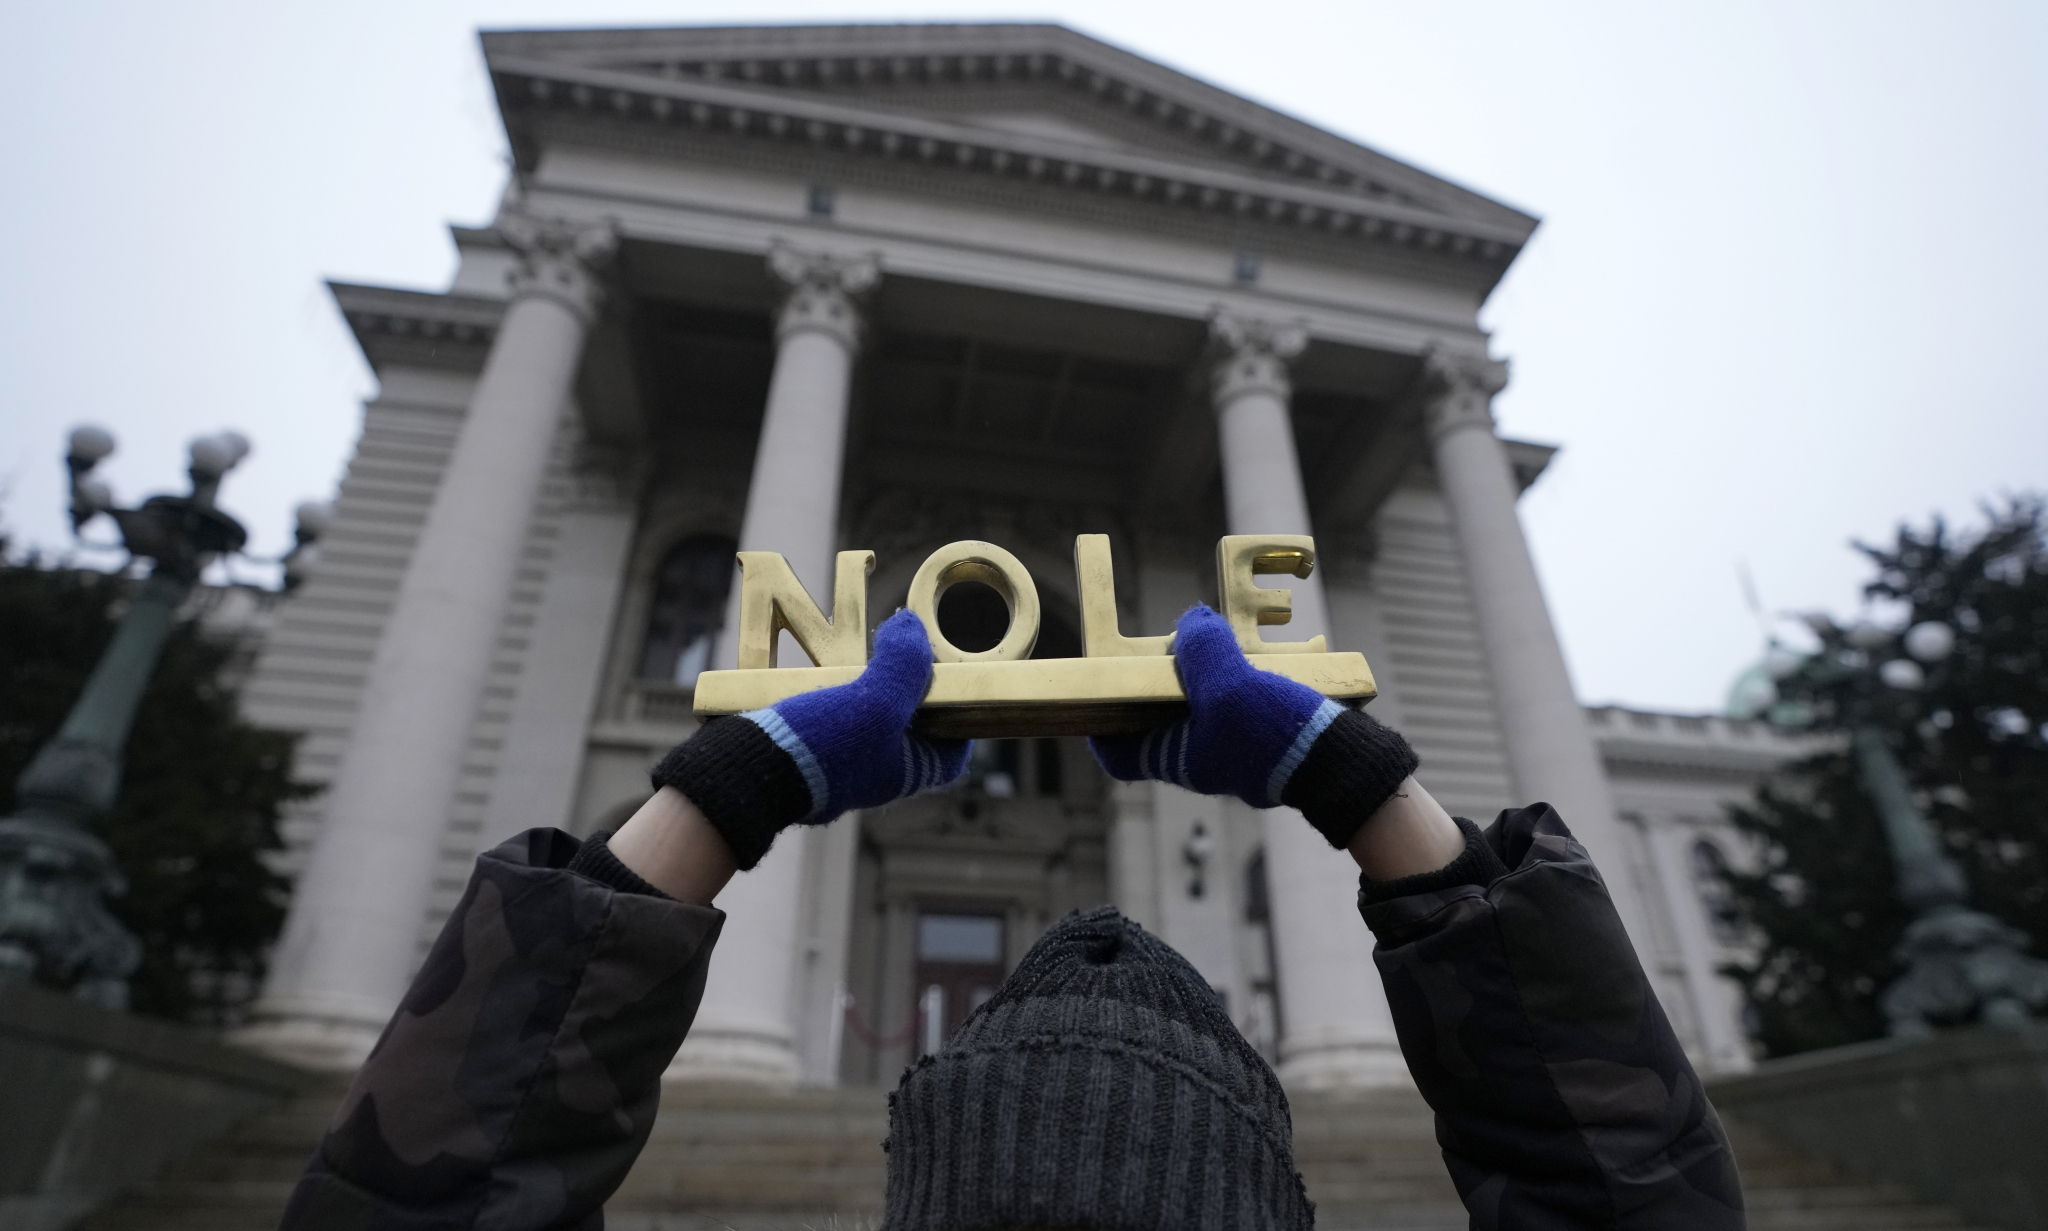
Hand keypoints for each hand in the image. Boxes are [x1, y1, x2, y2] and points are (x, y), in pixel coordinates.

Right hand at [651, 608, 969, 868]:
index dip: (961, 719)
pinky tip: (820, 665)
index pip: (951, 751)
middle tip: (904, 653)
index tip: (957, 687)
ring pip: (863, 716)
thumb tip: (912, 627)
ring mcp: (837, 762)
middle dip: (907, 689)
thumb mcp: (876, 702)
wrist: (744, 774)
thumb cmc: (820, 750)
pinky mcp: (802, 749)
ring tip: (861, 650)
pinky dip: (826, 688)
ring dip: (863, 682)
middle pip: (907, 727)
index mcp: (904, 772)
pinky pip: (824, 714)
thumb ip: (904, 664)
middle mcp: (873, 772)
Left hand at [1090, 604, 1420, 849]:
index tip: (1094, 694)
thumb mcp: (1227, 686)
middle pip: (1159, 718)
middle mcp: (1202, 756)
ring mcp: (1235, 748)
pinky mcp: (1266, 736)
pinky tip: (1257, 651)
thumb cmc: (1277, 737)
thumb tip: (1190, 624)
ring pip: (1204, 705)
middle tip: (1167, 645)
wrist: (1345, 764)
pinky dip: (1242, 675)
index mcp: (1178, 756)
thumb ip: (1200, 651)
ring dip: (1207, 671)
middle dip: (1160, 679)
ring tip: (1215, 637)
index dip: (1099, 727)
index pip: (1118, 753)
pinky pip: (1242, 702)